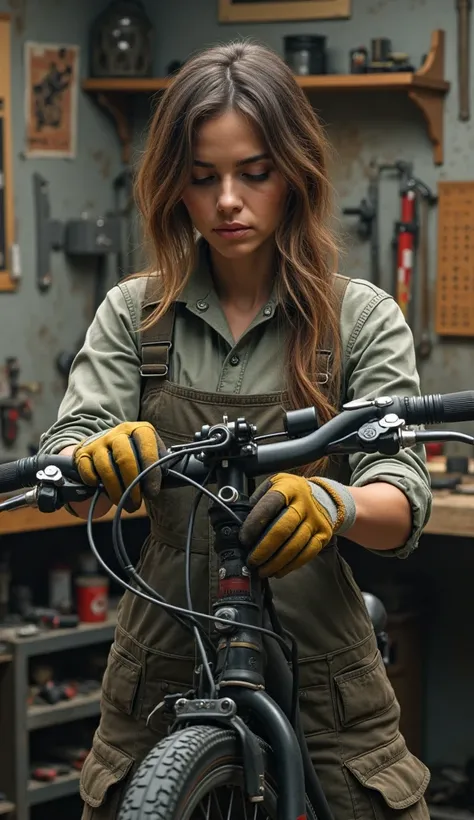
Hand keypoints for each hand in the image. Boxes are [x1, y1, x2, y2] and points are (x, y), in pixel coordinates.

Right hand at [73, 421, 165, 511]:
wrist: (104, 445)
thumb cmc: (134, 454)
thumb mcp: (149, 452)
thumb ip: (159, 462)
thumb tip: (168, 477)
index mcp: (139, 429)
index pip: (147, 448)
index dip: (151, 472)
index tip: (152, 492)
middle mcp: (119, 432)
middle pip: (125, 459)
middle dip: (132, 485)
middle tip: (136, 504)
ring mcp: (99, 442)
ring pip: (106, 468)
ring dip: (116, 491)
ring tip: (123, 504)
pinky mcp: (83, 453)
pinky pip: (88, 471)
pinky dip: (95, 483)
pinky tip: (103, 491)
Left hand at [239, 473, 355, 577]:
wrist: (325, 497)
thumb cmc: (291, 494)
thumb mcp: (275, 485)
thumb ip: (259, 500)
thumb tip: (240, 523)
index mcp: (288, 488)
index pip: (270, 505)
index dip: (254, 523)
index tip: (243, 539)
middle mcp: (304, 503)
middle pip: (282, 529)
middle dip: (264, 548)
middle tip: (251, 561)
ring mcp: (315, 520)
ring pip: (295, 545)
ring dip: (276, 562)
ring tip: (262, 570)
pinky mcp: (323, 535)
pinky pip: (307, 554)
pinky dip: (291, 566)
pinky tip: (278, 571)